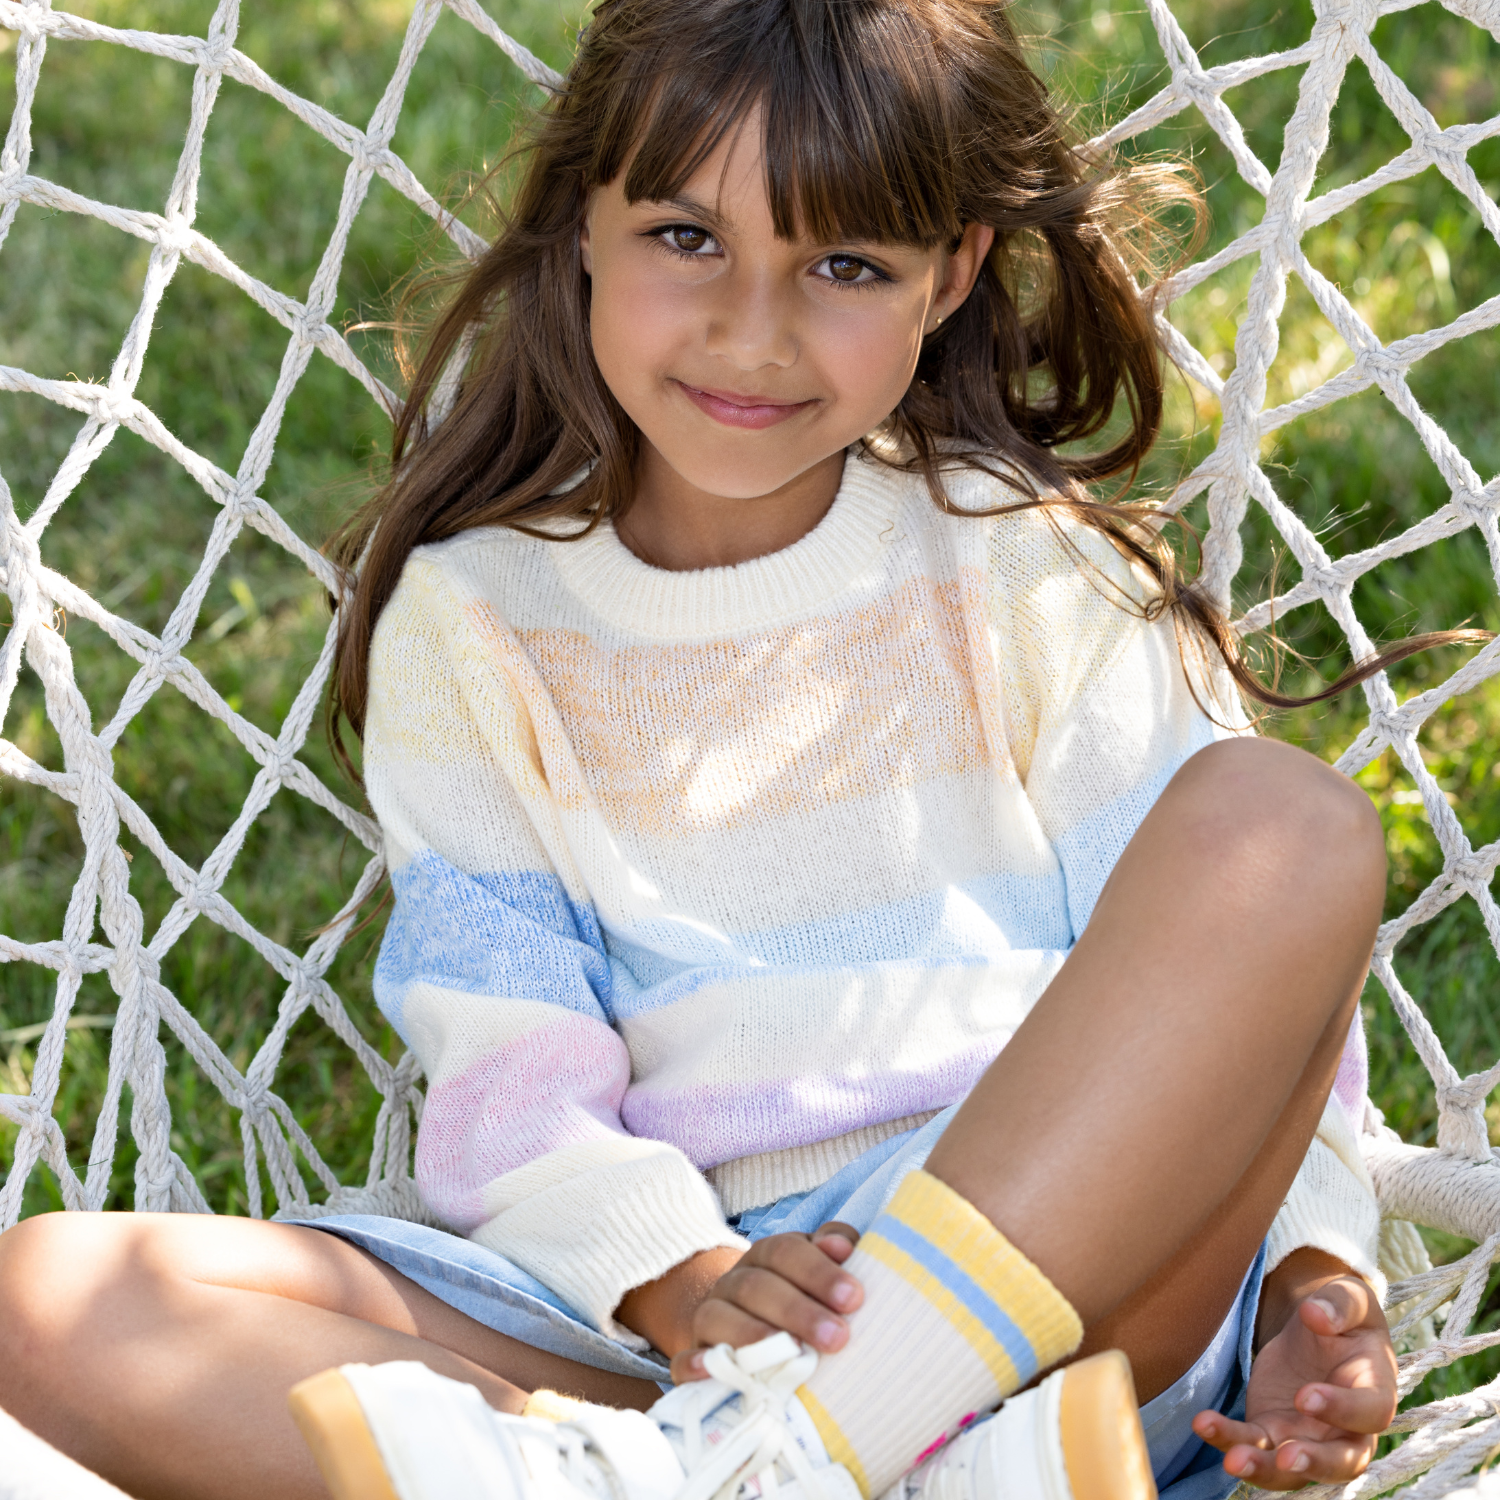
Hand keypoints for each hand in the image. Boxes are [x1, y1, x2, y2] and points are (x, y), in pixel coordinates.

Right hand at [670, 1223, 863, 1383]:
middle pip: (757, 1287)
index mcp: (766, 1255)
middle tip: (838, 1338)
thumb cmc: (798, 1295)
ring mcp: (709, 1317)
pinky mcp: (694, 1354)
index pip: (786, 1252)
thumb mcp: (816, 1266)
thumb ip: (833, 1248)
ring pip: (717, 1318)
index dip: (819, 1273)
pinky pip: (682, 1359)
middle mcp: (734, 1281)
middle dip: (798, 1311)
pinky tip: (715, 1371)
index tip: (854, 1298)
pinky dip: (694, 1365)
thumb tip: (843, 1247)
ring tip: (792, 1357)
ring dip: (755, 1336)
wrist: (743, 1319)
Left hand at [1192, 1255, 1396, 1488]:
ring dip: (1265, 1470)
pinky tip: (1204, 1424)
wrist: (1318, 1325)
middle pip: (1342, 1462)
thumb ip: (1340, 1304)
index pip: (1370, 1413)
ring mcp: (1310, 1437)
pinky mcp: (1274, 1431)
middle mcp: (1348, 1428)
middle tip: (1284, 1458)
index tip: (1306, 1396)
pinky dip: (1229, 1439)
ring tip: (1233, 1461)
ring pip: (1294, 1470)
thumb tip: (1316, 1314)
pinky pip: (1253, 1444)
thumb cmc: (1343, 1314)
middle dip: (1313, 1464)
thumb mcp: (1350, 1298)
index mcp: (1375, 1391)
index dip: (1342, 1410)